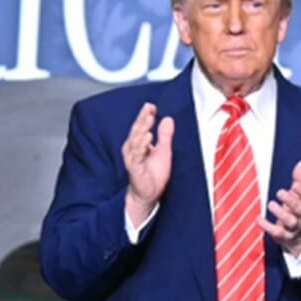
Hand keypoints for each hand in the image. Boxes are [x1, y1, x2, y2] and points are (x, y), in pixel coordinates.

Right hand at [122, 103, 173, 226]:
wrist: (149, 194)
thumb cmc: (153, 173)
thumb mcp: (164, 151)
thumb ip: (164, 135)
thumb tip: (168, 119)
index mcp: (139, 143)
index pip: (141, 126)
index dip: (145, 116)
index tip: (151, 106)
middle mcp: (133, 149)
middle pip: (137, 131)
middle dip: (142, 119)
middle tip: (149, 110)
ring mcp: (133, 158)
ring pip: (135, 141)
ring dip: (141, 129)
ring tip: (148, 120)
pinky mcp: (134, 168)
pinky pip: (136, 156)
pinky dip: (141, 146)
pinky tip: (146, 138)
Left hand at [259, 160, 300, 257]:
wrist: (299, 238)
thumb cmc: (299, 211)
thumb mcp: (300, 196)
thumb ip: (300, 180)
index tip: (294, 185)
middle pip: (300, 209)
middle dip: (290, 200)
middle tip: (279, 192)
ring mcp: (295, 228)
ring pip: (290, 222)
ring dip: (280, 212)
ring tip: (271, 204)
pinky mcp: (284, 237)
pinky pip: (277, 233)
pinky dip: (267, 226)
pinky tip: (258, 219)